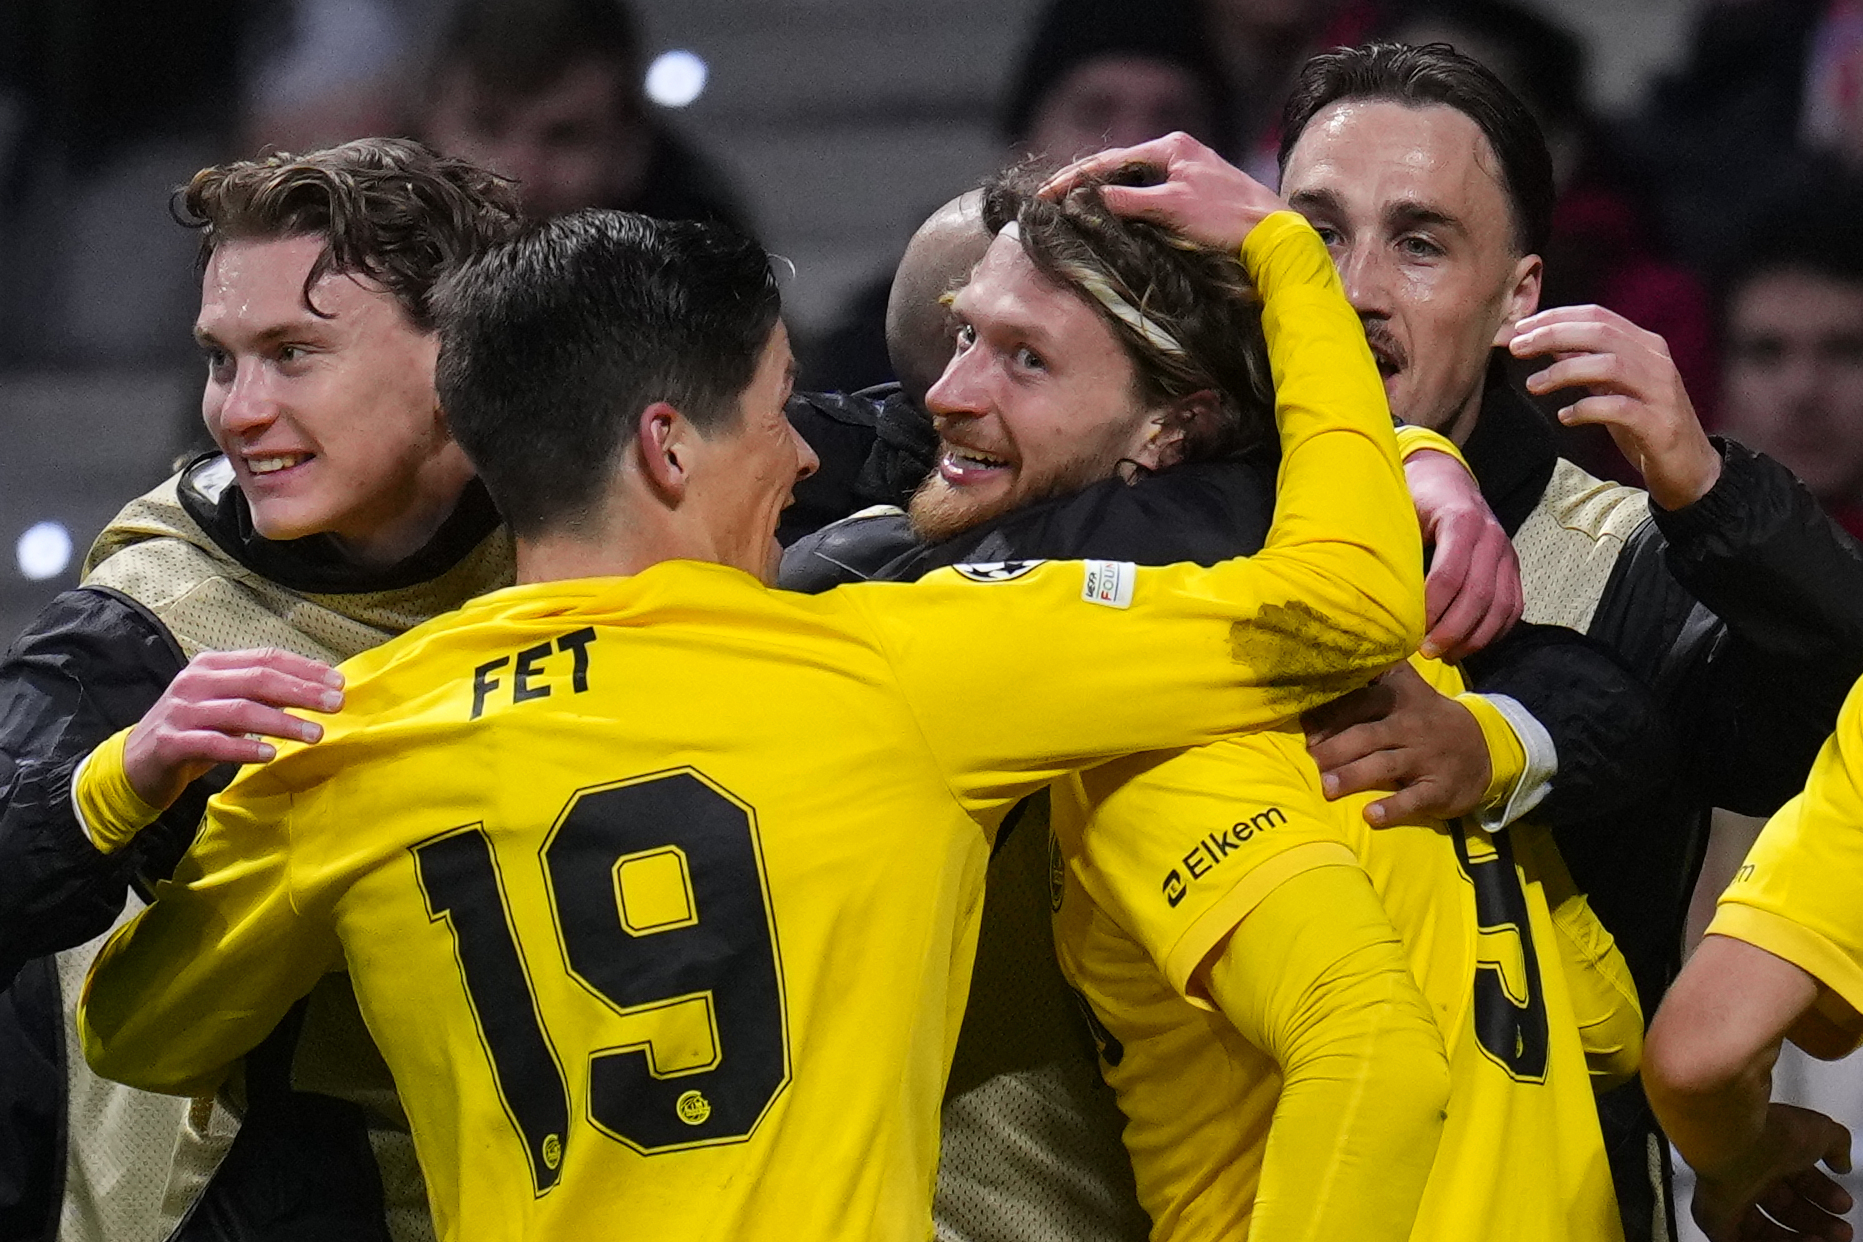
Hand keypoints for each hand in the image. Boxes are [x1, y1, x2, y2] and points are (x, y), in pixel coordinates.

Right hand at [122, 648, 343, 809]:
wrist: (137, 764)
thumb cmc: (194, 731)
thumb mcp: (227, 705)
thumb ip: (261, 693)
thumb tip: (316, 688)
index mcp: (212, 665)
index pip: (266, 659)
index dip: (305, 669)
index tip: (339, 683)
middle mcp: (195, 682)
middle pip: (258, 680)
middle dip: (302, 691)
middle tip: (336, 705)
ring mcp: (181, 711)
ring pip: (240, 711)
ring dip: (283, 723)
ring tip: (316, 734)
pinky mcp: (171, 742)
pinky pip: (214, 744)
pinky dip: (245, 748)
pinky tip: (271, 754)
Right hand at [1037, 131, 1287, 253]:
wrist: (1273, 237)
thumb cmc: (1227, 217)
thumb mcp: (1172, 206)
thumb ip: (1129, 200)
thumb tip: (1091, 199)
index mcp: (1171, 147)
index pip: (1110, 160)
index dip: (1074, 178)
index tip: (1044, 194)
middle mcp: (1176, 155)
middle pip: (1117, 169)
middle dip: (1083, 185)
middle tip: (1048, 202)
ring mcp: (1184, 176)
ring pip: (1130, 185)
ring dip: (1101, 198)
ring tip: (1069, 212)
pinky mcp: (1191, 198)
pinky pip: (1146, 199)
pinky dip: (1122, 208)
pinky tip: (1107, 222)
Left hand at [1303, 662, 1491, 824]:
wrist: (1485, 751)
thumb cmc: (1427, 720)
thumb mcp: (1408, 690)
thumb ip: (1373, 676)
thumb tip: (1320, 668)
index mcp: (1400, 699)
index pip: (1363, 699)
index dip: (1332, 711)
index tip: (1305, 724)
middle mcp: (1411, 726)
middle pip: (1367, 734)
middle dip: (1335, 746)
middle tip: (1310, 758)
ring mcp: (1425, 758)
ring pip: (1384, 765)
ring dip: (1353, 776)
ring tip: (1326, 787)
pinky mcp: (1437, 789)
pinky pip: (1413, 800)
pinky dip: (1391, 808)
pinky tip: (1370, 816)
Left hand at [1405, 448, 1520, 661]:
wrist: (1445, 479)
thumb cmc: (1413, 499)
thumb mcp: (1400, 512)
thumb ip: (1396, 547)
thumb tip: (1377, 595)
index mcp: (1462, 520)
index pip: (1449, 574)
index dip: (1431, 608)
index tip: (1410, 632)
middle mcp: (1491, 536)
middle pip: (1478, 595)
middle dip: (1452, 630)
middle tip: (1425, 652)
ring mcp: (1507, 552)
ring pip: (1501, 606)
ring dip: (1474, 638)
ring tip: (1445, 655)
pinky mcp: (1513, 567)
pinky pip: (1514, 606)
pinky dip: (1495, 631)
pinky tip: (1469, 645)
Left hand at [1509, 305, 1721, 510]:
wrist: (1690, 467)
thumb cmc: (1643, 424)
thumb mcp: (1611, 387)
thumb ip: (1585, 362)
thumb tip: (1546, 342)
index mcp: (1645, 345)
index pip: (1598, 317)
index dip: (1556, 317)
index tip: (1519, 329)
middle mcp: (1656, 361)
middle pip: (1600, 333)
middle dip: (1553, 336)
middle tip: (1516, 348)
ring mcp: (1660, 392)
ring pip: (1610, 365)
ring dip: (1564, 371)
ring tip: (1534, 385)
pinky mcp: (1659, 425)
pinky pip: (1619, 409)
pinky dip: (1587, 409)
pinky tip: (1565, 417)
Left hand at [1693, 1104, 1852, 1241]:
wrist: (1733, 1138)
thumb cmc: (1768, 1130)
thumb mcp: (1819, 1131)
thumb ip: (1836, 1144)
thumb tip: (1841, 1161)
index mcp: (1768, 1153)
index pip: (1797, 1180)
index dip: (1823, 1194)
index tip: (1843, 1204)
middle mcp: (1747, 1175)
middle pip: (1784, 1208)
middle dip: (1817, 1222)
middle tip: (1840, 1231)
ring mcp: (1730, 1198)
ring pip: (1765, 1230)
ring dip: (1799, 1239)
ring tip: (1823, 1241)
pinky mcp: (1715, 1219)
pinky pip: (1742, 1241)